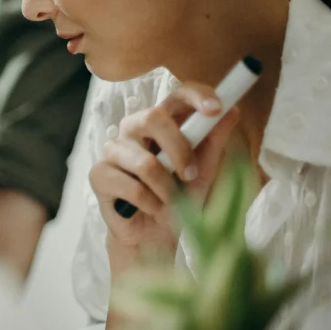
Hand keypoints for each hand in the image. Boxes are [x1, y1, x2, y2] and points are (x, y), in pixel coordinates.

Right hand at [89, 83, 239, 253]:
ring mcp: (113, 151)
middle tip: (191, 175)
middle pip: (152, 118)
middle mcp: (133, 130)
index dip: (195, 95)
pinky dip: (150, 203)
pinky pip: (131, 187)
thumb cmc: (179, 198)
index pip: (176, 95)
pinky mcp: (99, 175)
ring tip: (171, 202)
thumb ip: (214, 141)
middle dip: (179, 149)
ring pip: (145, 162)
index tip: (216, 109)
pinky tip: (151, 208)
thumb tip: (231, 111)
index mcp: (161, 122)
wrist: (155, 234)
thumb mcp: (204, 170)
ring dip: (166, 189)